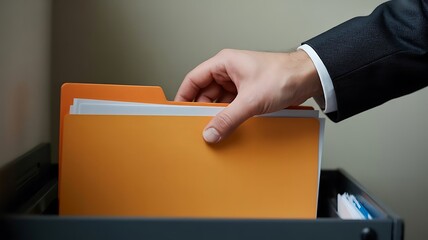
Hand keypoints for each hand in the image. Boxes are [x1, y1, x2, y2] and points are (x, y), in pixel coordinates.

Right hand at [175, 49, 322, 142]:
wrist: (310, 78)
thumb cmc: (284, 75)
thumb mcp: (251, 100)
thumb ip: (228, 118)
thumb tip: (211, 132)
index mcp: (224, 63)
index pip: (194, 79)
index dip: (183, 95)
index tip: (177, 111)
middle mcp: (229, 71)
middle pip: (205, 92)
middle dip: (201, 109)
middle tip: (197, 126)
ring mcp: (239, 82)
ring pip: (218, 100)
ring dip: (216, 115)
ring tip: (213, 129)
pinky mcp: (248, 92)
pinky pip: (231, 105)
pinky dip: (228, 116)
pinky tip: (227, 127)